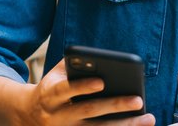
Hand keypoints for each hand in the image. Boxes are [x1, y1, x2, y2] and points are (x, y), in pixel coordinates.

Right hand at [16, 60, 155, 125]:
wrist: (30, 115)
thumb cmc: (52, 88)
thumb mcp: (55, 74)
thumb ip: (73, 64)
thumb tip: (96, 59)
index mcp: (50, 94)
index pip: (66, 90)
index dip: (82, 86)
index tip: (102, 82)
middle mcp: (58, 115)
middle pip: (88, 112)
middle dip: (114, 106)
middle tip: (137, 100)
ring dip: (125, 125)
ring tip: (147, 118)